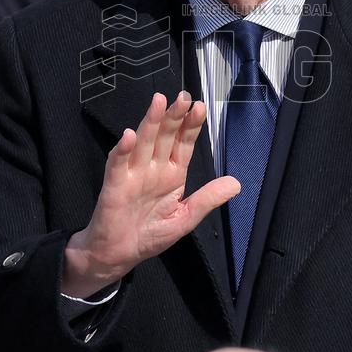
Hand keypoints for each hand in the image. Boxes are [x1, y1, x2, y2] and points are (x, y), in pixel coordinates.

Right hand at [63, 91, 239, 297]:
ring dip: (150, 122)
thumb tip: (236, 183)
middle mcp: (153, 168)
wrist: (118, 254)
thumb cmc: (149, 235)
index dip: (191, 126)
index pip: (184, 143)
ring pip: (144, 142)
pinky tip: (129, 136)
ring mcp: (133, 173)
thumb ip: (207, 199)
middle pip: (165, 136)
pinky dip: (123, 149)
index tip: (201, 108)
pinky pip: (118, 164)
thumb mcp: (185, 218)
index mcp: (172, 174)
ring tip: (159, 103)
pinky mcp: (115, 185)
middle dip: (174, 116)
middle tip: (183, 97)